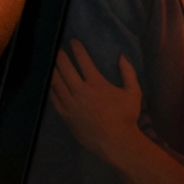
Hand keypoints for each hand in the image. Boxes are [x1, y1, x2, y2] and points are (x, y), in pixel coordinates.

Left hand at [50, 41, 143, 159]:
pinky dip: (51, 89)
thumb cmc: (126, 117)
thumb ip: (128, 73)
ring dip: (53, 70)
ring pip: (57, 83)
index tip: (73, 41)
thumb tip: (121, 56)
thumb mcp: (134, 92)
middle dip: (61, 56)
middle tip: (58, 49)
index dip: (78, 49)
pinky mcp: (66, 115)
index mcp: (96, 83)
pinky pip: (54, 99)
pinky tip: (49, 84)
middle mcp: (80, 91)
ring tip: (50, 62)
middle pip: (66, 69)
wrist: (115, 142)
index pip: (83, 61)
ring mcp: (71, 104)